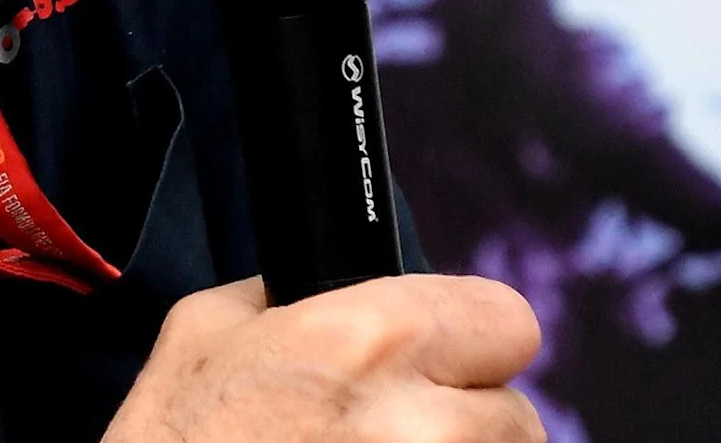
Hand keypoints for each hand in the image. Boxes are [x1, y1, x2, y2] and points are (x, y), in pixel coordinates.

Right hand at [106, 275, 544, 442]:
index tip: (444, 363)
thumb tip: (345, 292)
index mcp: (369, 338)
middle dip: (461, 421)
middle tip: (388, 434)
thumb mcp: (205, 332)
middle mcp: (422, 422)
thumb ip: (295, 299)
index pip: (507, 319)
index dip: (470, 339)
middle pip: (515, 415)